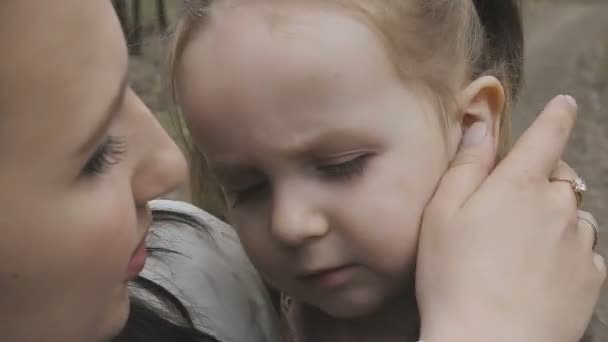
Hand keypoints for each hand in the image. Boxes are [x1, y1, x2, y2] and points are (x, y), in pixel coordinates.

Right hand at [416, 95, 604, 341]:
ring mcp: (578, 243)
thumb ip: (467, 162)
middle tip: (511, 203)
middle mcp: (558, 206)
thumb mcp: (442, 212)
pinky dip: (568, 251)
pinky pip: (585, 251)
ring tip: (522, 246)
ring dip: (556, 216)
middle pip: (561, 175)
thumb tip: (482, 119)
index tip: (564, 104)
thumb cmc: (453, 276)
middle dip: (543, 176)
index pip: (548, 134)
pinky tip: (539, 271)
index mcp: (519, 184)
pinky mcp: (591, 278)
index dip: (557, 115)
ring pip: (574, 214)